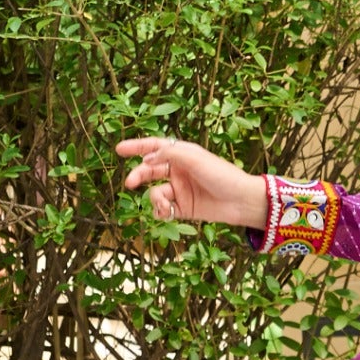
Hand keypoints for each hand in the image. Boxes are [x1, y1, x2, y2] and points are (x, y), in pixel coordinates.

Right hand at [117, 137, 268, 230]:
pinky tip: (167, 213)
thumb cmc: (222, 175)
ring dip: (155, 199)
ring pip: (155, 193)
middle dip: (138, 175)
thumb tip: (146, 159)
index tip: (118, 150)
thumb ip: (169, 154)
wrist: (241, 201)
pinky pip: (163, 209)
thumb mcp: (195, 159)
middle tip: (129, 182)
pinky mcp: (183, 208)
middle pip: (149, 171)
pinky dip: (161, 211)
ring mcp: (180, 190)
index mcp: (182, 154)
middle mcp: (179, 171)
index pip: (154, 147)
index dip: (136, 147)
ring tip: (165, 206)